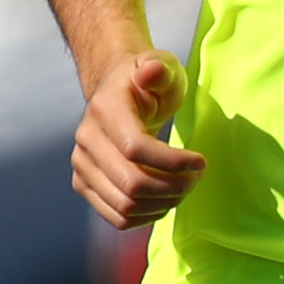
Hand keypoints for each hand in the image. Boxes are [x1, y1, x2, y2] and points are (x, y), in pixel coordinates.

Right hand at [69, 47, 202, 228]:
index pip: (136, 149)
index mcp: (105, 110)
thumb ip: (159, 69)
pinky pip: (117, 216)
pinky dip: (148, 216)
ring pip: (125, 205)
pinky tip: (167, 200)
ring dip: (164, 203)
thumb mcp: (161, 66)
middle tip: (197, 177)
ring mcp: (82, 165)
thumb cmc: (148, 82)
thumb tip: (150, 72)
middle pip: (132, 184)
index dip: (174, 162)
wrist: (119, 95)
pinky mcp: (85, 184)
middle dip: (174, 187)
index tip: (201, 161)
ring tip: (184, 187)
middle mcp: (86, 140)